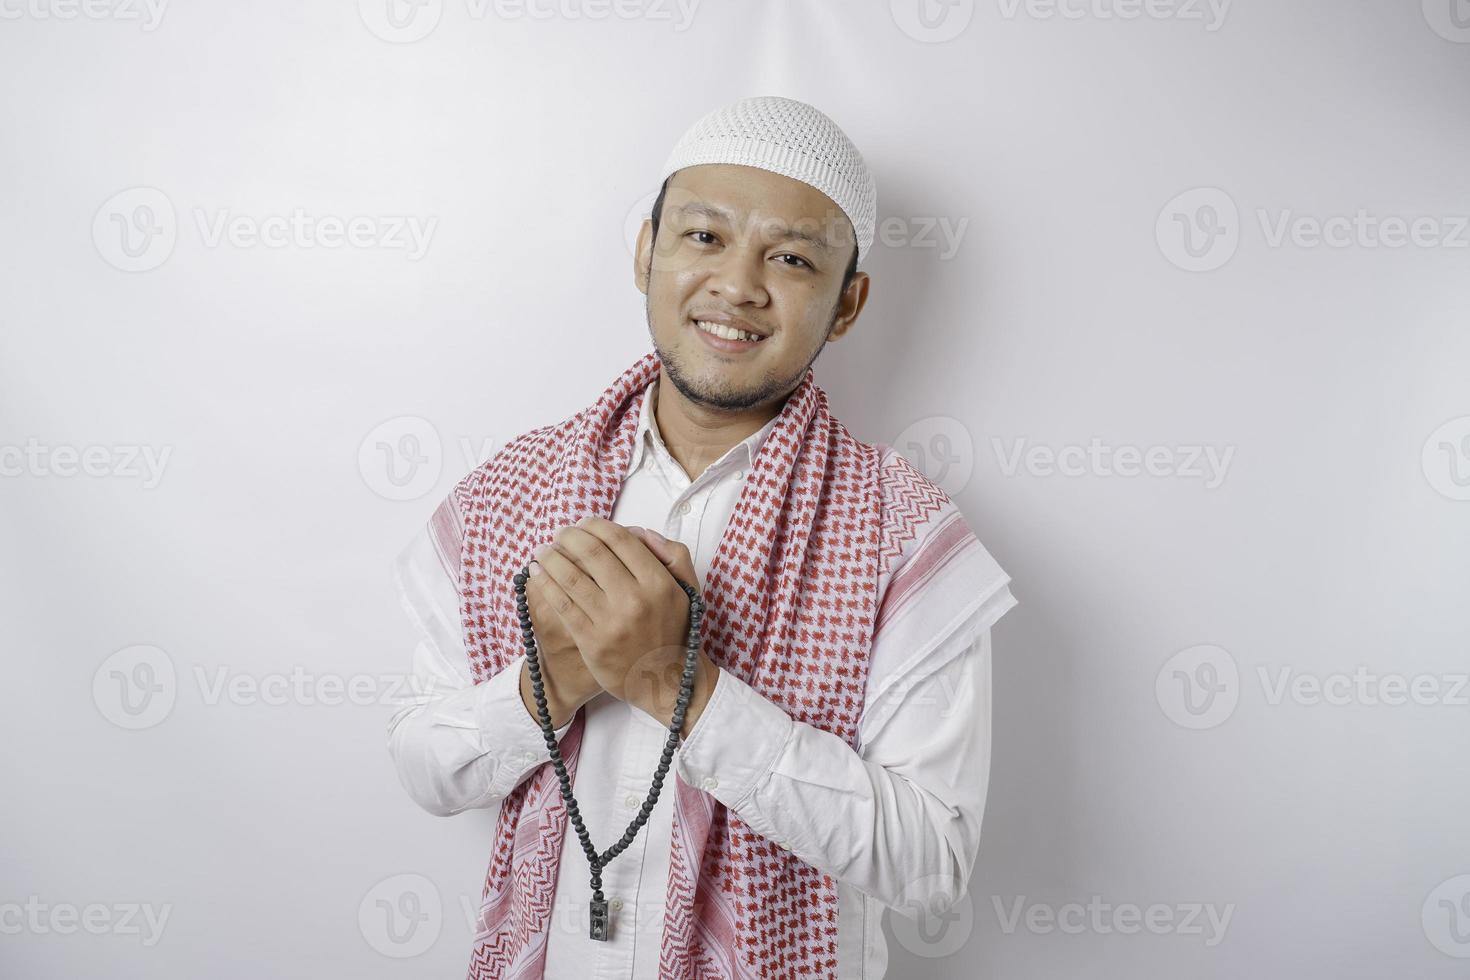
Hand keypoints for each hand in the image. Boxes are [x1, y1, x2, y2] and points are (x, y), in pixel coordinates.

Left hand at [530, 517, 718, 734]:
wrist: (665, 680)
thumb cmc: (673, 631)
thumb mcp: (687, 589)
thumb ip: (672, 555)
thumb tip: (640, 532)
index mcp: (658, 583)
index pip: (620, 540)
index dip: (596, 525)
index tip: (583, 523)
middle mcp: (634, 600)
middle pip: (591, 552)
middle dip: (569, 537)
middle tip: (560, 534)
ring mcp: (610, 622)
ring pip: (571, 577)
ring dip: (551, 557)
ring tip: (542, 551)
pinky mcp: (591, 642)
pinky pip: (562, 604)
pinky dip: (545, 583)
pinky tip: (537, 573)